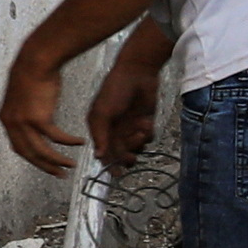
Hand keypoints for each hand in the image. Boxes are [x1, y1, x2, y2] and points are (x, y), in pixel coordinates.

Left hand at [0, 53, 78, 178]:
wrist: (35, 61)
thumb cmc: (33, 72)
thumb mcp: (25, 96)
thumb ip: (29, 110)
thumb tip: (38, 116)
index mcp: (8, 119)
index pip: (19, 146)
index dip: (32, 158)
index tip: (45, 164)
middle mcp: (12, 123)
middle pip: (28, 154)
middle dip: (44, 166)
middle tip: (58, 173)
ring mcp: (24, 122)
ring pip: (41, 150)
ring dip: (57, 160)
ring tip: (70, 164)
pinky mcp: (38, 118)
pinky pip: (56, 137)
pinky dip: (68, 142)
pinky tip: (78, 142)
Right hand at [88, 52, 163, 166]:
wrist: (138, 74)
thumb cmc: (115, 90)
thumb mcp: (102, 113)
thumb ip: (100, 135)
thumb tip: (98, 156)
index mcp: (100, 129)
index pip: (104, 153)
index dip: (110, 164)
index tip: (117, 173)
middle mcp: (115, 130)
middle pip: (121, 154)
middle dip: (127, 156)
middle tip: (131, 155)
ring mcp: (130, 127)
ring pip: (136, 147)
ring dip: (138, 143)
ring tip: (140, 129)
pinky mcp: (145, 123)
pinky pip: (148, 138)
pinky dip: (148, 134)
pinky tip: (146, 122)